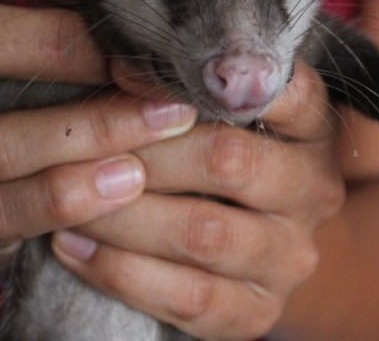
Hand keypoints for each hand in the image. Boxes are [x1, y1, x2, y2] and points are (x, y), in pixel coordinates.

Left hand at [49, 60, 344, 340]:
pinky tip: (73, 245)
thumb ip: (182, 88)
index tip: (123, 73)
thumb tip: (123, 67)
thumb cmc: (212, 158)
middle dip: (144, 153)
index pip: (279, 88)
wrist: (245, 247)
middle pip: (227, 160)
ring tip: (65, 202)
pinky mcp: (258, 311)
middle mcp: (313, 188)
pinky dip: (119, 271)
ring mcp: (291, 256)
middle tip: (82, 148)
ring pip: (202, 233)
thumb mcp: (214, 114)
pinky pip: (188, 297)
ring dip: (122, 217)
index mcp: (310, 126)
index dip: (195, 79)